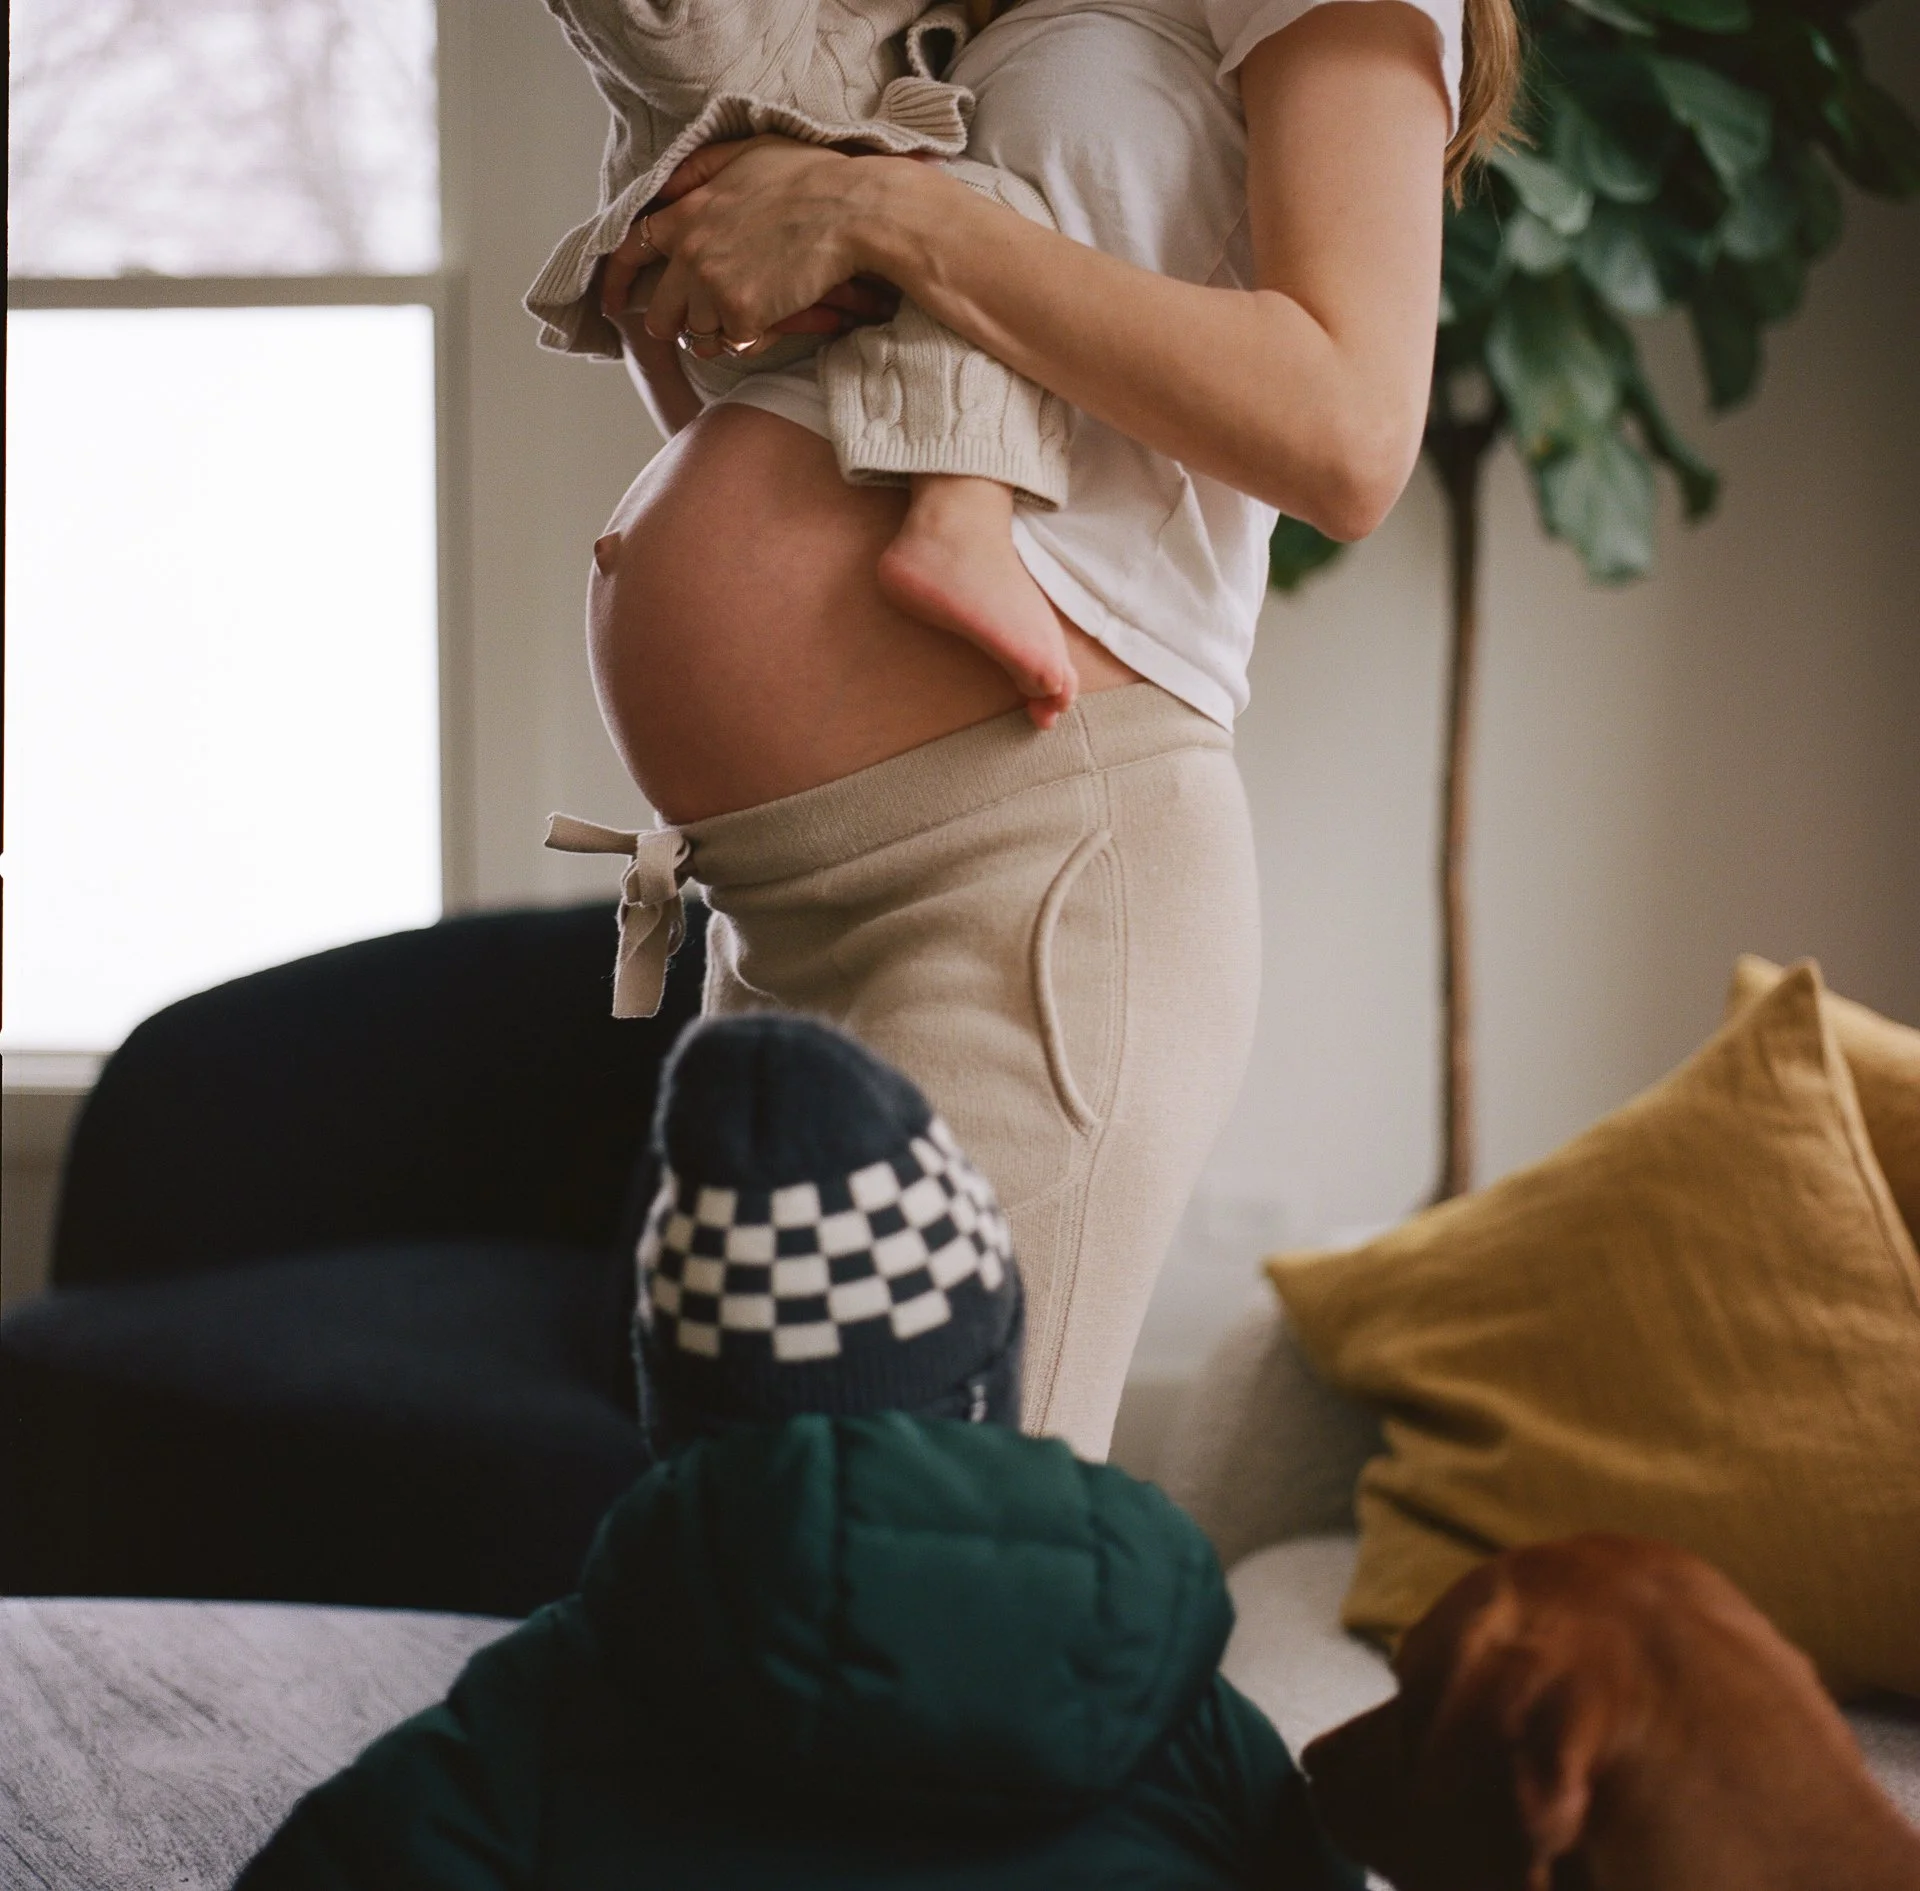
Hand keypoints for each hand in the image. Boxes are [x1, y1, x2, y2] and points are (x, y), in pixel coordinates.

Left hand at [626, 137, 897, 358]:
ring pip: (701, 334)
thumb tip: (666, 188)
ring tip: (755, 312)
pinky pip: (737, 344)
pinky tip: (777, 316)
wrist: (852, 210)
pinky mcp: (743, 316)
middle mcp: (691, 255)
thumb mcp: (744, 153)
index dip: (617, 282)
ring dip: (722, 331)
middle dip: (678, 322)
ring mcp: (714, 289)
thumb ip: (698, 171)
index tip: (613, 304)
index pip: (630, 252)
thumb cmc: (809, 177)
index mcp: (686, 215)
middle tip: (701, 324)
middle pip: (662, 313)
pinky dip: (755, 337)